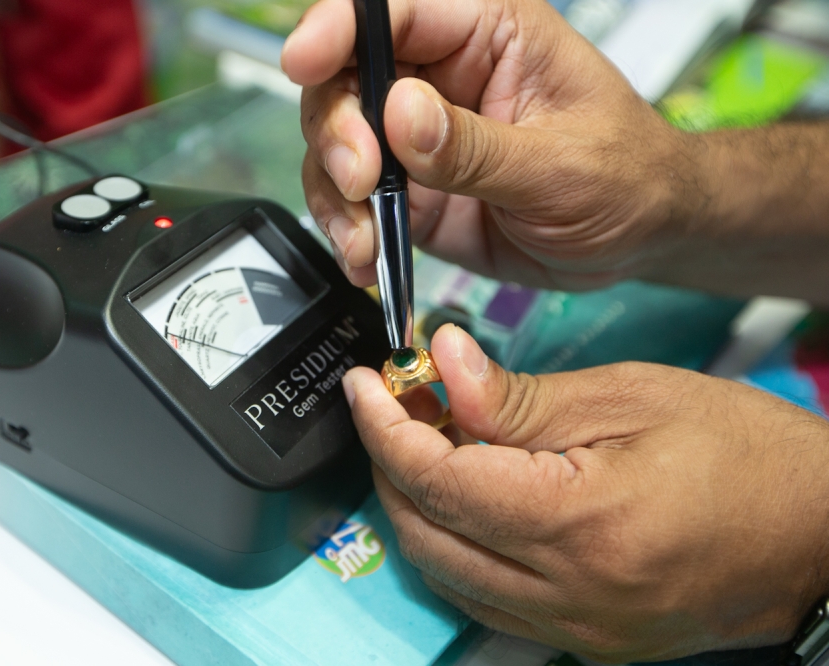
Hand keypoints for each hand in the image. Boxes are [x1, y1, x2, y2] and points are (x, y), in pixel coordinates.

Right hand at [282, 0, 700, 290]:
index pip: (396, 10)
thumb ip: (477, 147)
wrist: (636, 241)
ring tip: (363, 238)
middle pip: (345, 77)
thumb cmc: (626, 178)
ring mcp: (418, 138)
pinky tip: (366, 257)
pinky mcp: (410, 192)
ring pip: (336, 143)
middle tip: (361, 180)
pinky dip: (347, 231)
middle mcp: (440, 77)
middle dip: (336, 130)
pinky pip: (353, 203)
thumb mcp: (561, 164)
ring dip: (334, 192)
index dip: (340, 28)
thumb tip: (401, 115)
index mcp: (488, 34)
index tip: (307, 61)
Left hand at [341, 324, 828, 661]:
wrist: (822, 533)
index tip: (365, 384)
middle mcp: (566, 596)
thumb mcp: (629, 397)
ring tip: (428, 439)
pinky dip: (455, 543)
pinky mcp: (584, 640)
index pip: (437, 480)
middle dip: (390, 463)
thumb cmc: (742, 451)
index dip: (384, 427)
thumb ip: (520, 396)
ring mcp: (574, 630)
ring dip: (417, 505)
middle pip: (424, 533)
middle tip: (395, 403)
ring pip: (444, 573)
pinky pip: (485, 597)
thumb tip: (441, 364)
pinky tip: (468, 494)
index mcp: (578, 525)